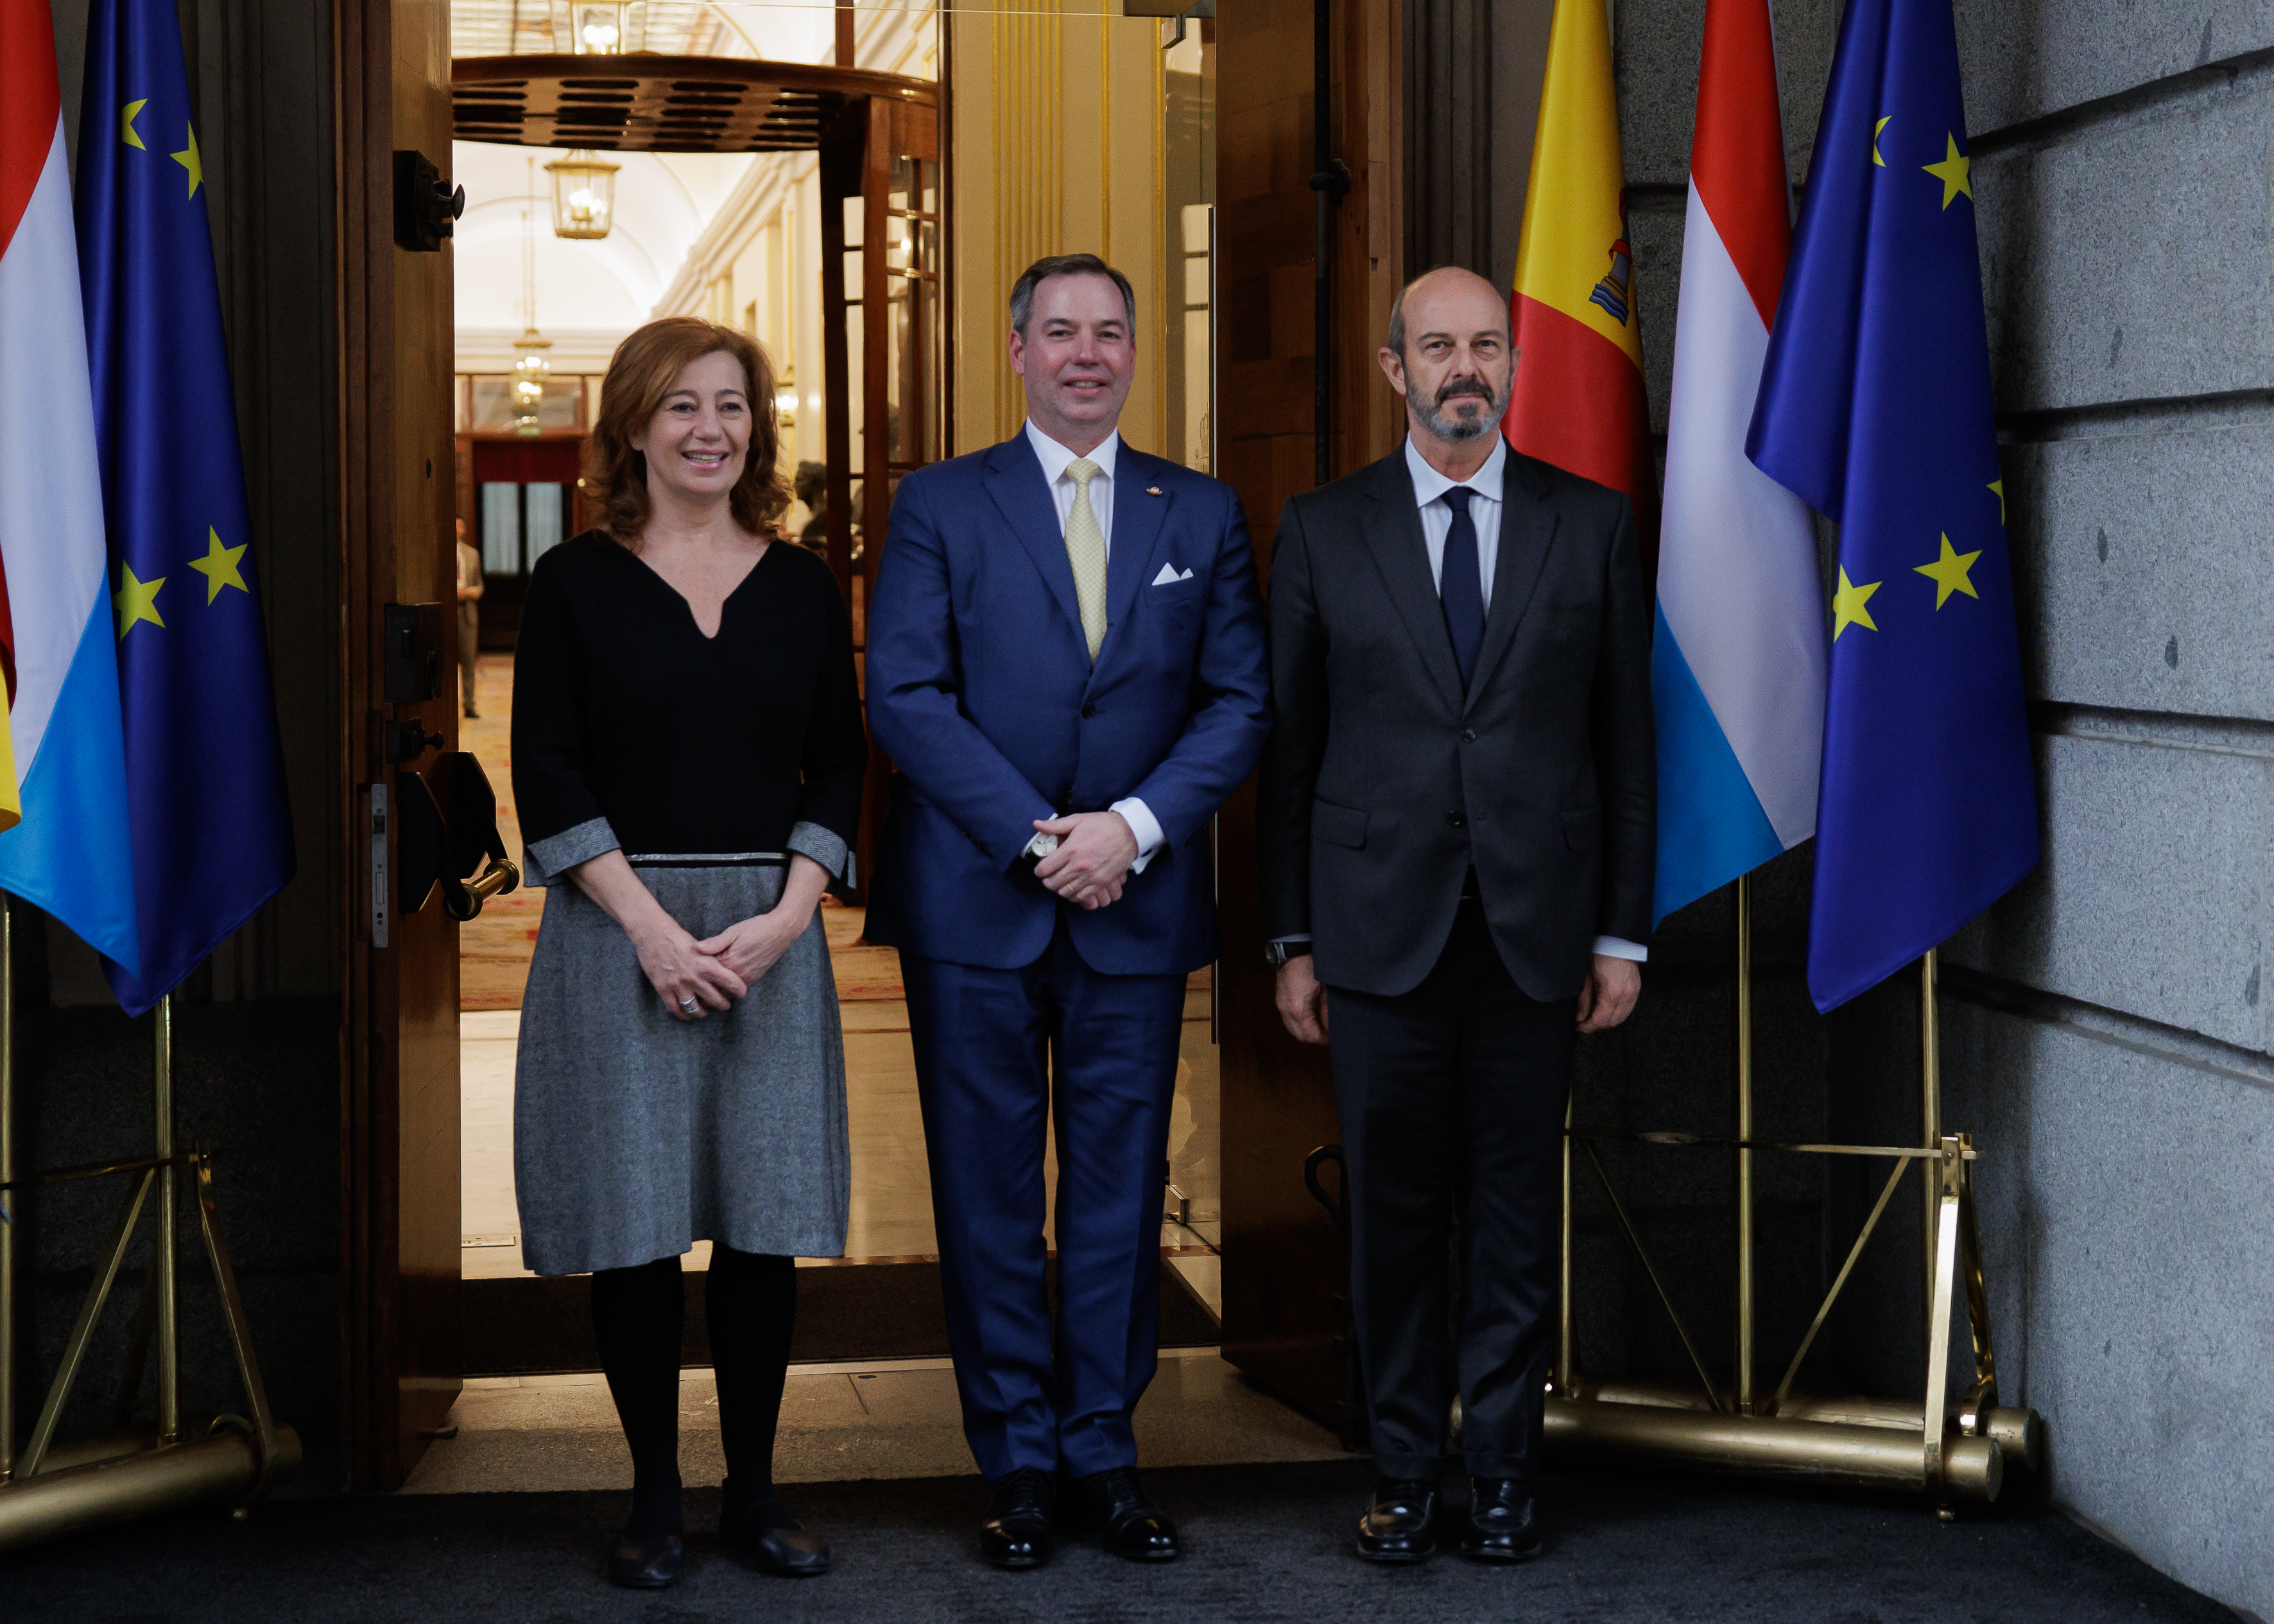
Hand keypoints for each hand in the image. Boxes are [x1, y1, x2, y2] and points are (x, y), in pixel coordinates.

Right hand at [630, 918, 746, 1020]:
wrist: (652, 933)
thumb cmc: (677, 936)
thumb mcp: (699, 945)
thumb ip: (711, 958)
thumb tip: (723, 968)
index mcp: (706, 964)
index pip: (730, 982)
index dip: (739, 990)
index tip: (742, 993)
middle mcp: (694, 977)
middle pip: (715, 1000)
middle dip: (723, 1005)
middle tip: (725, 1004)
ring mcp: (678, 985)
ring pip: (695, 1009)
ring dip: (703, 1012)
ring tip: (706, 1011)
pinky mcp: (663, 989)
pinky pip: (676, 1009)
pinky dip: (683, 1015)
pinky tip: (687, 1014)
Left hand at [695, 908, 805, 987]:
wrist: (781, 932)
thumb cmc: (756, 928)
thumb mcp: (733, 931)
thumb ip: (714, 942)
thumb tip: (696, 948)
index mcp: (729, 961)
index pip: (706, 973)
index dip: (695, 973)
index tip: (685, 971)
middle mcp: (737, 974)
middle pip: (714, 987)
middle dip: (702, 987)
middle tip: (689, 986)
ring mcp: (747, 978)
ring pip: (725, 992)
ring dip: (714, 991)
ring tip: (702, 989)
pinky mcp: (753, 979)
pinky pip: (736, 991)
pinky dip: (726, 990)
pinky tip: (719, 985)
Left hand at [1032, 811, 1138, 909]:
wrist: (1129, 832)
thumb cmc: (1102, 824)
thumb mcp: (1078, 820)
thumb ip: (1055, 825)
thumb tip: (1036, 824)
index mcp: (1070, 850)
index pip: (1044, 869)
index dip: (1039, 870)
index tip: (1041, 868)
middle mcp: (1078, 866)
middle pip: (1052, 884)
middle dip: (1047, 880)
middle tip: (1050, 875)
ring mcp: (1090, 877)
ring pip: (1064, 892)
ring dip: (1060, 888)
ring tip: (1062, 881)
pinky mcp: (1101, 883)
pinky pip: (1081, 897)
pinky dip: (1074, 895)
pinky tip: (1074, 887)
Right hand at [1275, 953, 1329, 1044]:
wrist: (1293, 951)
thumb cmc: (1311, 966)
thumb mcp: (1326, 990)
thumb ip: (1328, 1011)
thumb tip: (1332, 1026)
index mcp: (1299, 1009)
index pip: (1311, 1036)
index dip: (1324, 1039)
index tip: (1334, 1038)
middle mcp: (1286, 1010)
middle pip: (1300, 1036)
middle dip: (1315, 1038)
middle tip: (1328, 1034)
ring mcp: (1281, 1006)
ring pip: (1293, 1030)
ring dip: (1306, 1031)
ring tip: (1320, 1026)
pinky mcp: (1280, 1001)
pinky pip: (1288, 1020)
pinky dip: (1299, 1024)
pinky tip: (1310, 1017)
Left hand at [1575, 954, 1640, 1032]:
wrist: (1617, 942)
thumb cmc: (1600, 956)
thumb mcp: (1586, 978)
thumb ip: (1583, 1000)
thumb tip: (1580, 1018)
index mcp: (1612, 993)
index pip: (1600, 1020)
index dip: (1588, 1027)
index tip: (1579, 1027)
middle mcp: (1626, 996)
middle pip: (1612, 1022)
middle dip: (1596, 1025)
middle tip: (1583, 1023)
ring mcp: (1634, 993)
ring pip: (1621, 1018)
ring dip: (1607, 1021)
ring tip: (1593, 1017)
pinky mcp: (1637, 990)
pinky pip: (1628, 1010)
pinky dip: (1617, 1014)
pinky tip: (1606, 1010)